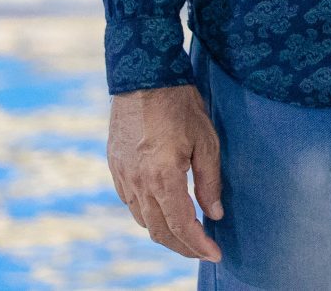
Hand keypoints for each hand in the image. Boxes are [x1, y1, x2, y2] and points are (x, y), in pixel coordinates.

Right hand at [106, 84, 223, 260]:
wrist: (143, 76)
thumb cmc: (180, 104)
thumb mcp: (206, 140)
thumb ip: (210, 181)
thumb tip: (214, 213)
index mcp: (163, 177)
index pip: (182, 226)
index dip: (199, 245)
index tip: (215, 254)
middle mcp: (138, 183)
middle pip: (160, 231)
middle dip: (183, 247)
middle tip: (204, 250)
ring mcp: (123, 176)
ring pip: (143, 220)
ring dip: (165, 233)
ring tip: (187, 235)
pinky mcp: (115, 167)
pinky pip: (130, 203)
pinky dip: (147, 215)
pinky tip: (163, 211)